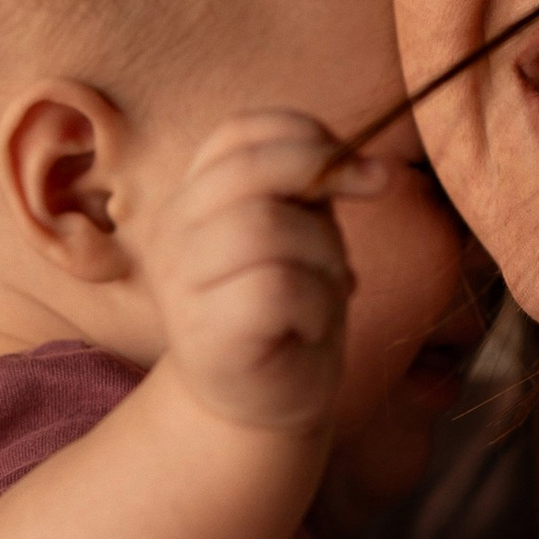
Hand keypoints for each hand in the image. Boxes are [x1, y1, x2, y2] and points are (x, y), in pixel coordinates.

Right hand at [140, 108, 387, 437]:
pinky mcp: (204, 334)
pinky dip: (315, 306)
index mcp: (194, 196)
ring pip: (265, 228)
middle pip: (250, 173)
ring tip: (325, 292)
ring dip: (323, 257)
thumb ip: (313, 187)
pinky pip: (277, 288)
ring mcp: (181, 285)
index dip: (310, 139)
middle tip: (350, 236)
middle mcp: (173, 232)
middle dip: (322, 191)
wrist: (262, 405)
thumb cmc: (288, 311)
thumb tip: (366, 165)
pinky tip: (308, 329)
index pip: (241, 133)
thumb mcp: (303, 231)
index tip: (361, 174)